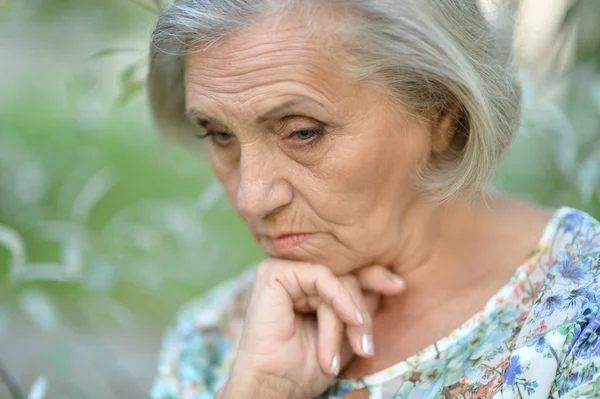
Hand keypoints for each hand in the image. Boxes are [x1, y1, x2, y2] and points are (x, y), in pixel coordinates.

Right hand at [220, 259, 405, 398]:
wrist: (276, 385)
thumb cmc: (306, 365)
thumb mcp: (346, 332)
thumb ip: (362, 306)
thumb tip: (394, 280)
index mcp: (309, 286)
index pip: (348, 272)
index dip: (375, 277)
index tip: (399, 287)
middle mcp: (297, 274)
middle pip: (347, 277)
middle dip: (363, 314)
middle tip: (365, 348)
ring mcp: (285, 271)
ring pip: (337, 281)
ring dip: (345, 321)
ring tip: (341, 353)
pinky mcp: (274, 272)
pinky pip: (322, 276)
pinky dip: (338, 300)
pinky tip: (348, 320)